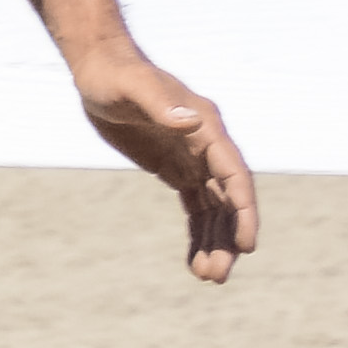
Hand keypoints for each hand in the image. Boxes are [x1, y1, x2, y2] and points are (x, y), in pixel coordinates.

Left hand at [73, 53, 258, 281]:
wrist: (100, 69)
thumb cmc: (116, 75)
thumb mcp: (133, 87)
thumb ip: (161, 104)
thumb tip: (189, 121)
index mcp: (207, 129)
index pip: (234, 176)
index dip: (243, 210)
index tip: (246, 244)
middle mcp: (207, 147)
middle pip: (227, 201)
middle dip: (227, 238)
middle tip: (217, 275)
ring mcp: (194, 160)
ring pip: (214, 209)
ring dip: (214, 242)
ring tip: (208, 277)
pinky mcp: (175, 168)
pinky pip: (195, 207)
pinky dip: (199, 233)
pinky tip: (196, 260)